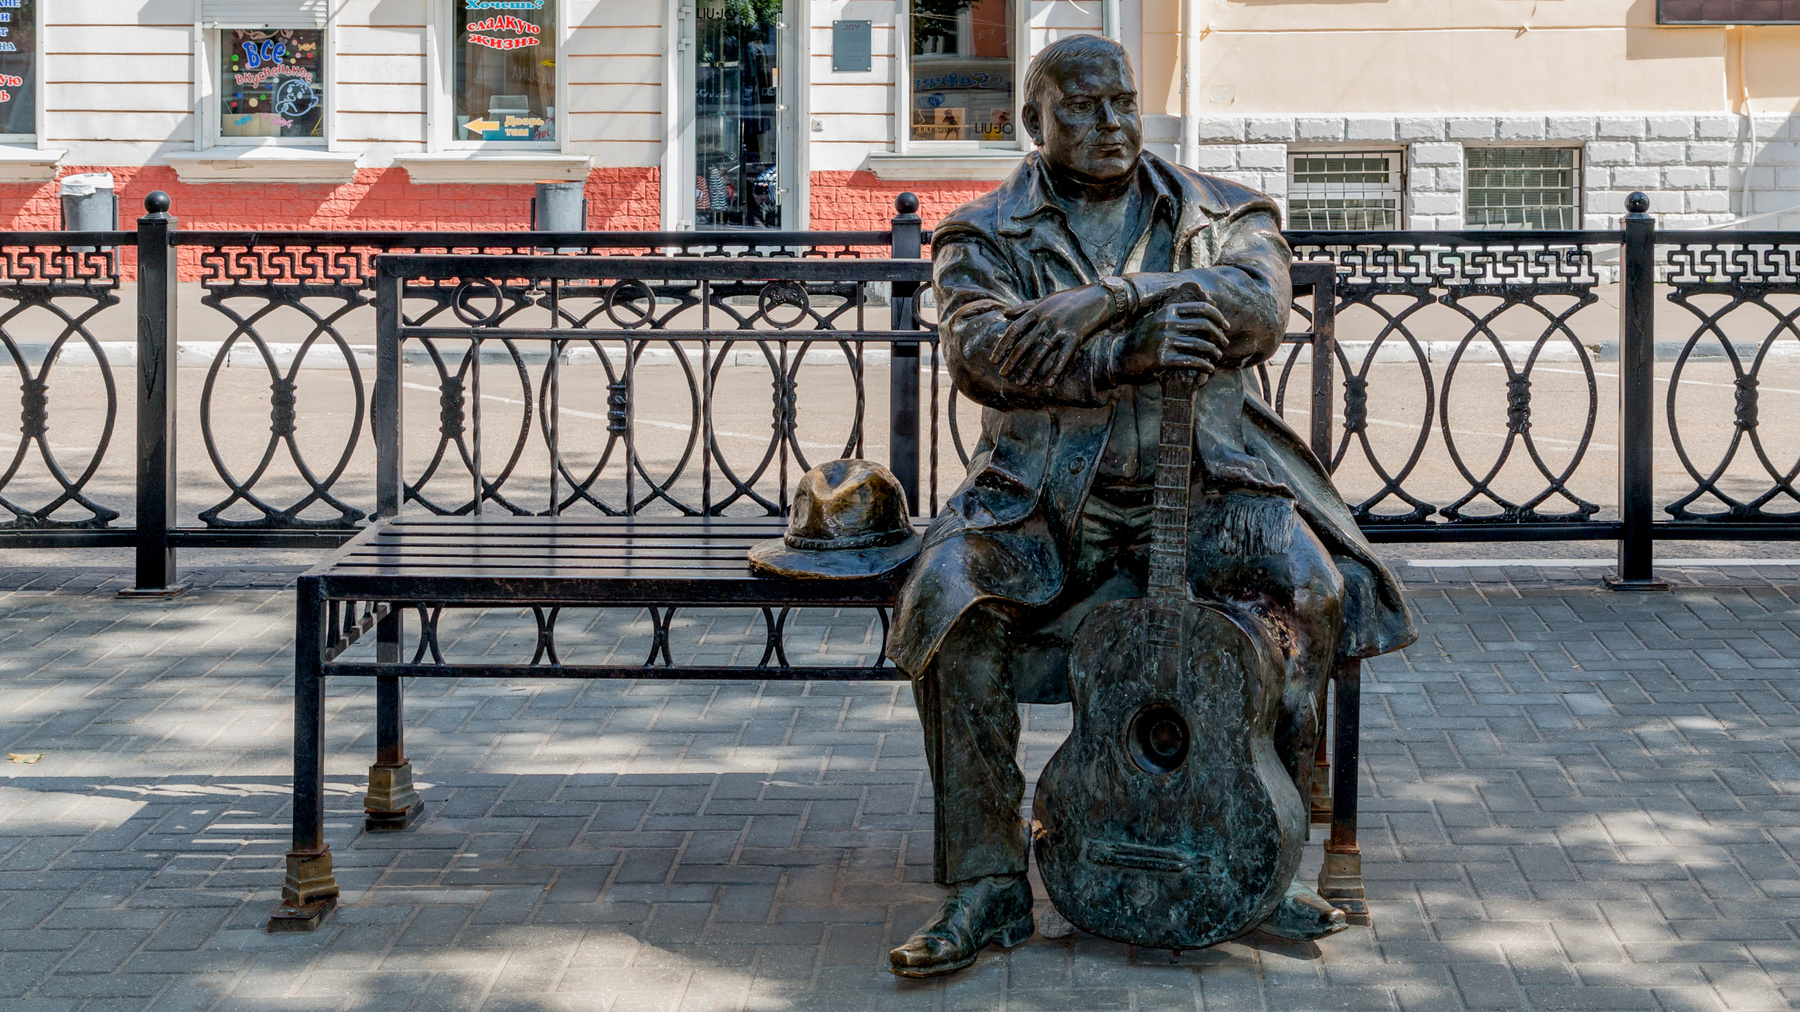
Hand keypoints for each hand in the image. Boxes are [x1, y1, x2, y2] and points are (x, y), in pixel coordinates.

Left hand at [986, 284, 1115, 383]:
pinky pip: (1063, 357)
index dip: (1002, 345)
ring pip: (1041, 352)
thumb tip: (1004, 314)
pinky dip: (1055, 371)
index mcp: (1037, 311)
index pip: (1014, 330)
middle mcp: (1046, 320)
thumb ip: (1024, 307)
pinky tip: (1048, 383)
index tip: (993, 359)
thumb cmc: (1070, 299)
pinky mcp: (1075, 337)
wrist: (1099, 297)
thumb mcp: (1045, 300)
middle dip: (1012, 360)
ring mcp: (1060, 329)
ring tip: (1021, 382)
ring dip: (1029, 369)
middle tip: (1003, 374)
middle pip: (1024, 343)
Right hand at [1107, 301, 1228, 384]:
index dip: (1218, 317)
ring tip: (1216, 357)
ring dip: (1214, 352)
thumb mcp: (1158, 319)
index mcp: (1169, 310)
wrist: (1120, 357)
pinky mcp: (1163, 359)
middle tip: (1224, 343)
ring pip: (1200, 345)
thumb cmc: (1143, 339)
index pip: (1202, 308)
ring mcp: (1164, 340)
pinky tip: (1209, 369)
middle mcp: (1167, 323)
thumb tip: (1207, 307)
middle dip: (1219, 335)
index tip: (1225, 327)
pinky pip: (1191, 361)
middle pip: (1204, 325)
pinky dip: (1204, 366)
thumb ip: (1177, 314)